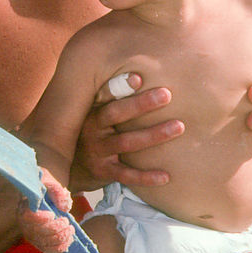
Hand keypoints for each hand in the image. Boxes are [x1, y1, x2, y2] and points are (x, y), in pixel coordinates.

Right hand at [18, 168, 74, 252]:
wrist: (43, 191)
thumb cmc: (44, 185)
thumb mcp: (50, 181)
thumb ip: (57, 191)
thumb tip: (64, 208)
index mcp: (24, 206)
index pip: (27, 217)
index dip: (40, 219)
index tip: (52, 214)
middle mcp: (24, 222)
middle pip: (37, 232)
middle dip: (56, 229)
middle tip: (67, 221)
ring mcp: (30, 233)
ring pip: (43, 242)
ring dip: (60, 238)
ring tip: (70, 229)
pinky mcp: (38, 240)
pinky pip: (46, 249)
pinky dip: (59, 247)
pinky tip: (69, 240)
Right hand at [73, 73, 181, 189]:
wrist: (72, 168)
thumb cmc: (94, 133)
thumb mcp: (96, 114)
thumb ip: (113, 97)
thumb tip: (142, 75)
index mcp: (92, 110)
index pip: (104, 95)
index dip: (119, 86)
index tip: (138, 77)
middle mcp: (92, 129)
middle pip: (116, 114)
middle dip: (141, 104)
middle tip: (166, 94)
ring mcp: (97, 151)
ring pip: (126, 142)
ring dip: (153, 135)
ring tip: (179, 126)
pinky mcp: (103, 171)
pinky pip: (126, 175)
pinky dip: (146, 177)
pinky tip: (166, 176)